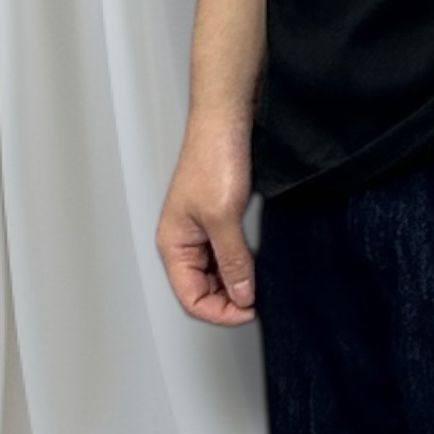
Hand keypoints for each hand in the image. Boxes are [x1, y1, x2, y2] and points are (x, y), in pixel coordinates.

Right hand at [156, 117, 258, 325]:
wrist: (226, 122)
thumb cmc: (213, 159)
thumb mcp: (224, 217)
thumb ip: (232, 260)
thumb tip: (242, 295)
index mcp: (173, 245)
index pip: (190, 298)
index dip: (220, 311)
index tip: (249, 310)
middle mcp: (183, 241)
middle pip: (202, 289)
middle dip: (229, 299)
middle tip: (258, 300)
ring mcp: (201, 230)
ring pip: (216, 273)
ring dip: (237, 282)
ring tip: (260, 283)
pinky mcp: (218, 218)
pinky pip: (227, 254)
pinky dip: (242, 264)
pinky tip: (258, 262)